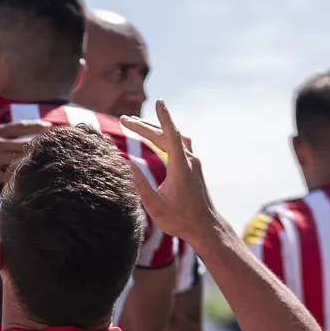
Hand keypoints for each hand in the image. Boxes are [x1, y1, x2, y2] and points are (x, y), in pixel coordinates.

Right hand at [0, 103, 49, 182]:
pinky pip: (8, 176)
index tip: (48, 127)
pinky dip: (19, 177)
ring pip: (19, 159)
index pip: (19, 127)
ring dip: (32, 160)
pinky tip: (31, 179)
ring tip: (47, 162)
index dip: (36, 126)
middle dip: (40, 145)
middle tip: (55, 146)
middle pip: (24, 143)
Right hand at [120, 100, 221, 244]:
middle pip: (166, 135)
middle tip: (124, 120)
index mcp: (181, 167)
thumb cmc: (180, 220)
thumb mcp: (155, 206)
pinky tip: (155, 138)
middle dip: (145, 126)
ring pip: (174, 138)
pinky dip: (165, 137)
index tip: (159, 102)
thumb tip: (128, 164)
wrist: (205, 228)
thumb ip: (140, 185)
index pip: (171, 136)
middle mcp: (189, 161)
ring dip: (156, 130)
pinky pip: (178, 144)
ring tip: (136, 125)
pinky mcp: (193, 167)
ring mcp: (193, 163)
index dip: (164, 118)